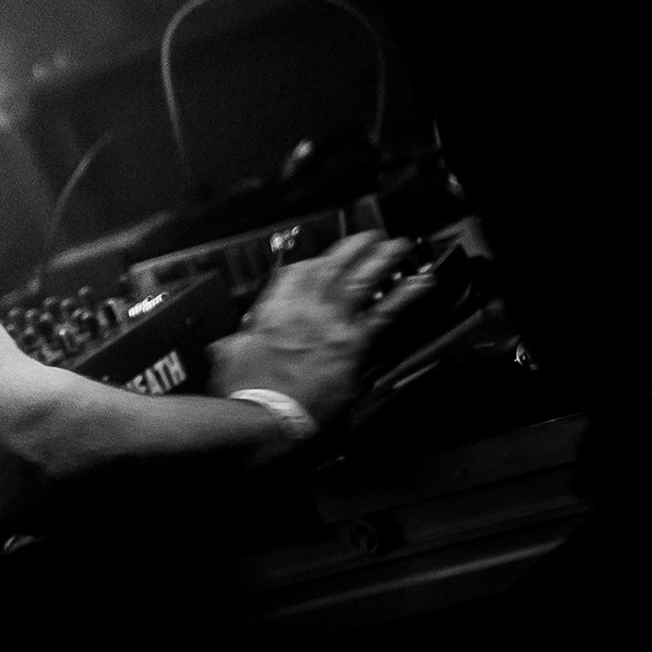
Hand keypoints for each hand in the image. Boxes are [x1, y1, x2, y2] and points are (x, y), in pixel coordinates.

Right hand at [208, 230, 433, 423]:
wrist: (264, 414)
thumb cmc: (245, 391)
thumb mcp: (230, 357)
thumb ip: (237, 344)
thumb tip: (230, 343)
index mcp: (273, 310)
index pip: (294, 275)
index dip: (312, 263)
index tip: (323, 257)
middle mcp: (303, 309)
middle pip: (331, 269)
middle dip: (351, 250)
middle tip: (369, 236)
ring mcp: (329, 324)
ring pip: (359, 282)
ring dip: (380, 260)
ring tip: (398, 246)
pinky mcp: (351, 344)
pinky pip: (383, 314)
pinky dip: (404, 296)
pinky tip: (421, 283)